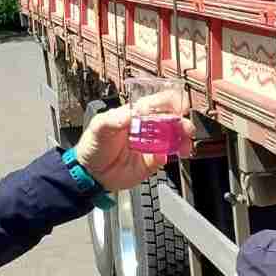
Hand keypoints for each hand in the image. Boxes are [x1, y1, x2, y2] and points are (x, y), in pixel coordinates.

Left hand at [73, 88, 194, 191]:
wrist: (90, 173)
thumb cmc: (93, 145)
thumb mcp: (99, 127)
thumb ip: (113, 119)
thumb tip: (130, 114)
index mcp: (135, 114)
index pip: (157, 103)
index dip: (170, 102)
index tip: (180, 105)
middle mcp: (146, 128)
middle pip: (170, 121)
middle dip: (181, 123)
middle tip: (185, 128)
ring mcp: (150, 145)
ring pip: (173, 139)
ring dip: (182, 140)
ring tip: (185, 144)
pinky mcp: (151, 162)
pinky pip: (165, 157)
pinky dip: (168, 156)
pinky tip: (164, 156)